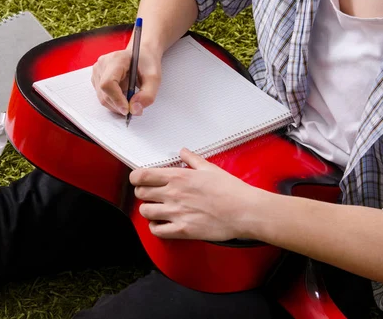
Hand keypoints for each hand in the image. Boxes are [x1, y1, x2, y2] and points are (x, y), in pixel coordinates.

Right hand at [91, 48, 161, 115]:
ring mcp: (97, 72)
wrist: (141, 55)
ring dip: (117, 104)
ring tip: (130, 97)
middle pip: (104, 94)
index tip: (127, 109)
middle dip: (119, 105)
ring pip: (102, 98)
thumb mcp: (154, 78)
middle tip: (134, 106)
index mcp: (116, 59)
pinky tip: (123, 94)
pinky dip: (114, 101)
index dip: (116, 99)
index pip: (108, 83)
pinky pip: (102, 96)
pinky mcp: (96, 79)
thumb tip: (134, 109)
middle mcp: (102, 64)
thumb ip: (147, 95)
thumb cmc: (146, 63)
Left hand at [130, 148, 263, 240]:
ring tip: (157, 209)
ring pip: (145, 212)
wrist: (245, 211)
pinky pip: (157, 231)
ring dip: (148, 210)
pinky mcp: (183, 230)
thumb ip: (192, 159)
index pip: (142, 175)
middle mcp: (173, 194)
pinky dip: (155, 228)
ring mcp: (176, 213)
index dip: (136, 178)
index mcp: (178, 177)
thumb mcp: (210, 168)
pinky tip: (162, 224)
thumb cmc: (231, 190)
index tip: (139, 180)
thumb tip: (183, 152)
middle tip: (151, 194)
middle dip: (142, 193)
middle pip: (140, 194)